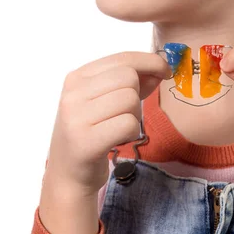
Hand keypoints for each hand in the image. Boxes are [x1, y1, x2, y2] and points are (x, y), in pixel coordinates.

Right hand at [45, 51, 172, 196]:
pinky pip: (128, 124)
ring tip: (118, 129)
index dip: (150, 62)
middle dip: (138, 95)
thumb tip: (159, 68)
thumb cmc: (91, 134)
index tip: (166, 71)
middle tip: (126, 114)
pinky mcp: (85, 141)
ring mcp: (76, 116)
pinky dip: (131, 133)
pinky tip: (118, 140)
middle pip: (128, 77)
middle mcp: (73, 93)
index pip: (122, 58)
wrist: (68, 175)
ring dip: (134, 116)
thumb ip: (132, 83)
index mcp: (77, 77)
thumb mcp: (106, 102)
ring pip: (130, 99)